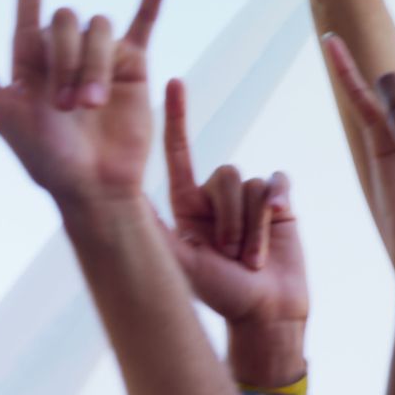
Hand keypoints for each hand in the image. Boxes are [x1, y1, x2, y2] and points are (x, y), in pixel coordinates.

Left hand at [0, 0, 169, 205]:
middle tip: (68, 106)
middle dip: (67, 60)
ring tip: (90, 107)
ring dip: (93, 66)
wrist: (93, 188)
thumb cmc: (44, 159)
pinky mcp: (133, 63)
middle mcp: (63, 47)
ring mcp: (99, 52)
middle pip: (67, 18)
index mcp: (29, 52)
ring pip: (99, 27)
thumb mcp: (4, 116)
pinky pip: (145, 17)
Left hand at [162, 79, 307, 326]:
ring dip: (252, 226)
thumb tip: (115, 196)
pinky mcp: (279, 202)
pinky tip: (278, 221)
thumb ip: (152, 226)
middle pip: (224, 174)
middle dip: (230, 219)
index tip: (173, 82)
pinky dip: (276, 204)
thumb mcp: (178, 261)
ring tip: (249, 258)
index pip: (180, 152)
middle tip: (229, 255)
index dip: (177, 117)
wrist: (263, 311)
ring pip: (251, 184)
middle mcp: (216, 195)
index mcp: (188, 203)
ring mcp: (249, 198)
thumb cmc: (218, 291)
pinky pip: (276, 182)